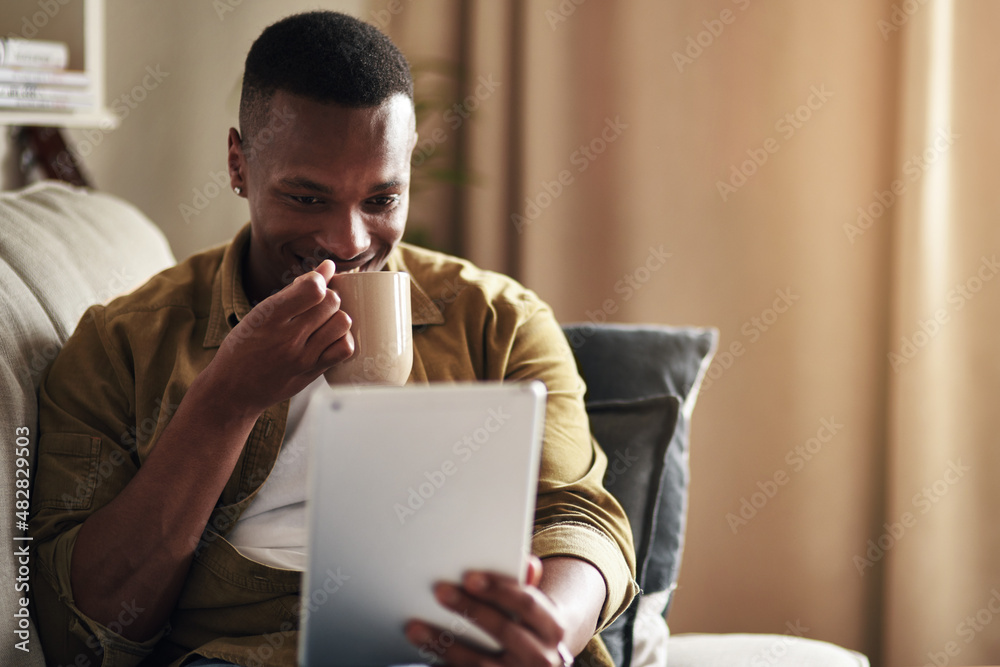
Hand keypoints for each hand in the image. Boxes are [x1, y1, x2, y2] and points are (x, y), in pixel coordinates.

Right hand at [204, 259, 352, 415]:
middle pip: (331, 302)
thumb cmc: (244, 346)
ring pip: (342, 323)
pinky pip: (344, 349)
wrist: (232, 390)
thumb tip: (329, 267)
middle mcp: (287, 337)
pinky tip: (330, 338)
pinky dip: (342, 339)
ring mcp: (302, 358)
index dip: (319, 280)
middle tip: (317, 304)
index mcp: (269, 317)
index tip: (313, 284)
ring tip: (324, 321)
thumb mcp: (260, 313)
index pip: (313, 288)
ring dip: (337, 316)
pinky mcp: (312, 373)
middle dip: (328, 297)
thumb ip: (295, 289)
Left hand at [405, 556, 573, 666]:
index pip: (527, 603)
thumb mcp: (536, 611)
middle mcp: (542, 658)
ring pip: (479, 663)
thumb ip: (526, 585)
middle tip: (440, 592)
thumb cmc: (530, 630)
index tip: (469, 577)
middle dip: (469, 609)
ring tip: (416, 628)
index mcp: (552, 628)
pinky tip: (427, 657)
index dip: (497, 589)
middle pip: (503, 629)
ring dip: (445, 644)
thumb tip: (528, 562)